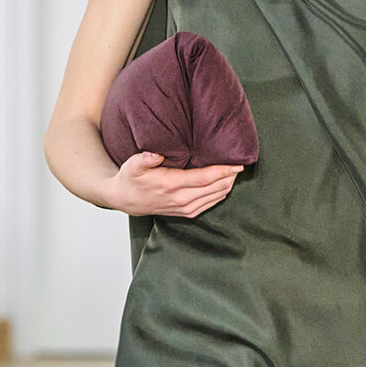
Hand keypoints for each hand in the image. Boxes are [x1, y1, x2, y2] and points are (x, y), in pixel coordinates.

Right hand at [100, 151, 244, 217]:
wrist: (125, 200)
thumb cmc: (131, 179)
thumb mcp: (133, 164)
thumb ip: (146, 158)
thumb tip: (156, 153)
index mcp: (171, 185)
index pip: (205, 178)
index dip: (223, 170)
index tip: (237, 163)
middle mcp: (181, 199)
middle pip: (215, 187)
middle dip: (230, 176)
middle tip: (240, 162)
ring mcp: (185, 208)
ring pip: (216, 197)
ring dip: (228, 184)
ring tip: (235, 171)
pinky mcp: (187, 213)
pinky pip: (211, 204)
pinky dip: (221, 194)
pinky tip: (226, 184)